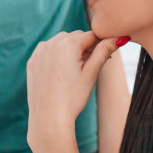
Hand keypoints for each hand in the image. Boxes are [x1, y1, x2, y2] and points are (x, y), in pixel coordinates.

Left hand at [27, 31, 122, 149]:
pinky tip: (60, 72)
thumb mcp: (91, 73)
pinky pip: (47, 51)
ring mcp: (39, 52)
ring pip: (60, 42)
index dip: (100, 44)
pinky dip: (55, 56)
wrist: (49, 117)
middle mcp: (51, 43)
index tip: (106, 55)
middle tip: (90, 66)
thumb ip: (104, 52)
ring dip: (69, 49)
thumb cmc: (73, 97)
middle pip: (75, 37)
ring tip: (74, 70)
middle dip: (84, 46)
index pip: (91, 35)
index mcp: (68, 44)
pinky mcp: (32, 61)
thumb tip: (120, 37)